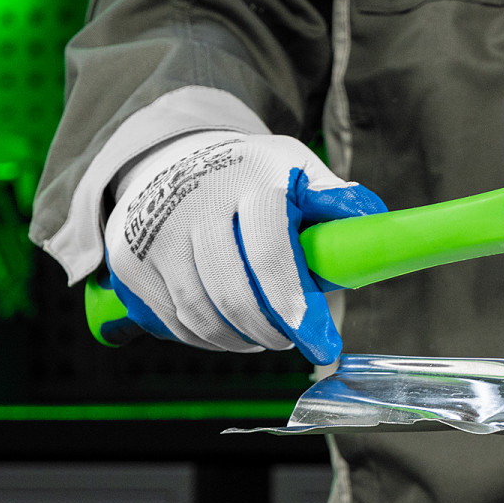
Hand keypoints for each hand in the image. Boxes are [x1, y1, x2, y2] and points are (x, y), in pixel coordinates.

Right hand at [104, 131, 385, 361]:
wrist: (170, 158)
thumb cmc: (251, 175)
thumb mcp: (297, 168)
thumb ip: (334, 199)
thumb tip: (372, 222)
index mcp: (251, 180)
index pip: (270, 252)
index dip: (296, 306)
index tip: (323, 344)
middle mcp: (197, 202)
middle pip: (233, 293)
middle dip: (273, 332)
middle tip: (295, 342)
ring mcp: (156, 232)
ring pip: (201, 315)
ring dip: (241, 339)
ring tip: (265, 334)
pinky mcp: (130, 260)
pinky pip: (174, 322)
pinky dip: (208, 338)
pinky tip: (229, 329)